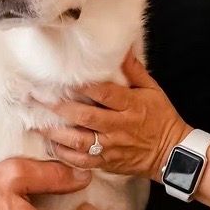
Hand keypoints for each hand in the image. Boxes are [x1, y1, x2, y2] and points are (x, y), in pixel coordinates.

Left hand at [39, 51, 189, 179]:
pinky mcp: (107, 163)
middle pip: (86, 117)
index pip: (105, 94)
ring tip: (36, 123)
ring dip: (56, 133)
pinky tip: (50, 145)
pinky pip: (82, 161)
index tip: (63, 79)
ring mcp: (112, 146)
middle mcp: (119, 126)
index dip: (84, 87)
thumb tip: (122, 47)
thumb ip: (134, 69)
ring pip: (80, 141)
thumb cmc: (161, 117)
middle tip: (37, 97)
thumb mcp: (152, 89)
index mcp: (131, 106)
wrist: (172, 153)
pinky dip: (65, 155)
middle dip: (60, 108)